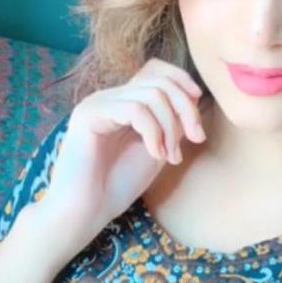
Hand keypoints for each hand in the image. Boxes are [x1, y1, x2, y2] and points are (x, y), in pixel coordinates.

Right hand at [30, 58, 206, 263]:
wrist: (84, 212)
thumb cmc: (117, 186)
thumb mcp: (157, 149)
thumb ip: (171, 123)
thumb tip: (192, 97)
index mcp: (123, 102)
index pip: (155, 70)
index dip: (182, 81)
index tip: (197, 107)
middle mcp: (109, 97)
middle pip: (159, 80)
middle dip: (186, 108)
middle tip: (195, 139)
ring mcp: (97, 103)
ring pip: (151, 94)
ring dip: (170, 126)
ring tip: (170, 156)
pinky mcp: (89, 115)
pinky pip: (135, 110)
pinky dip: (154, 132)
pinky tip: (155, 154)